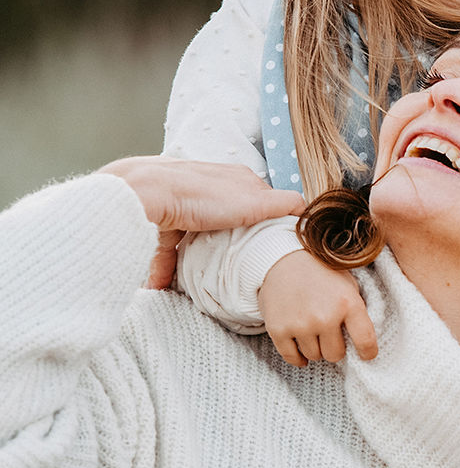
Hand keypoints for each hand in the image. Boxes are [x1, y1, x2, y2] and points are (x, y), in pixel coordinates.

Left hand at [99, 157, 305, 288]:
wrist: (145, 193)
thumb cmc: (202, 196)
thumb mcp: (254, 201)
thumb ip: (282, 204)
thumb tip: (305, 212)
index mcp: (236, 180)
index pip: (261, 201)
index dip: (268, 223)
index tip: (272, 248)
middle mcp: (209, 190)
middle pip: (229, 220)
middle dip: (233, 242)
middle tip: (242, 267)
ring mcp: (183, 206)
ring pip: (197, 237)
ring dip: (200, 260)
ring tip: (207, 283)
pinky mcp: (160, 224)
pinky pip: (168, 251)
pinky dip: (168, 271)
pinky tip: (168, 288)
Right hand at [258, 249, 378, 366]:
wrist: (284, 259)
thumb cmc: (321, 273)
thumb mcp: (348, 285)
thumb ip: (356, 312)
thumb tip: (362, 343)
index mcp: (347, 304)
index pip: (365, 342)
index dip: (367, 352)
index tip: (365, 354)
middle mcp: (324, 317)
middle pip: (335, 355)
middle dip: (334, 347)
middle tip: (329, 334)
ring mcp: (300, 324)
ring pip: (314, 356)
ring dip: (315, 348)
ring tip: (313, 332)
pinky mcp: (278, 329)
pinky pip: (292, 357)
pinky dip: (297, 357)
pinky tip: (301, 351)